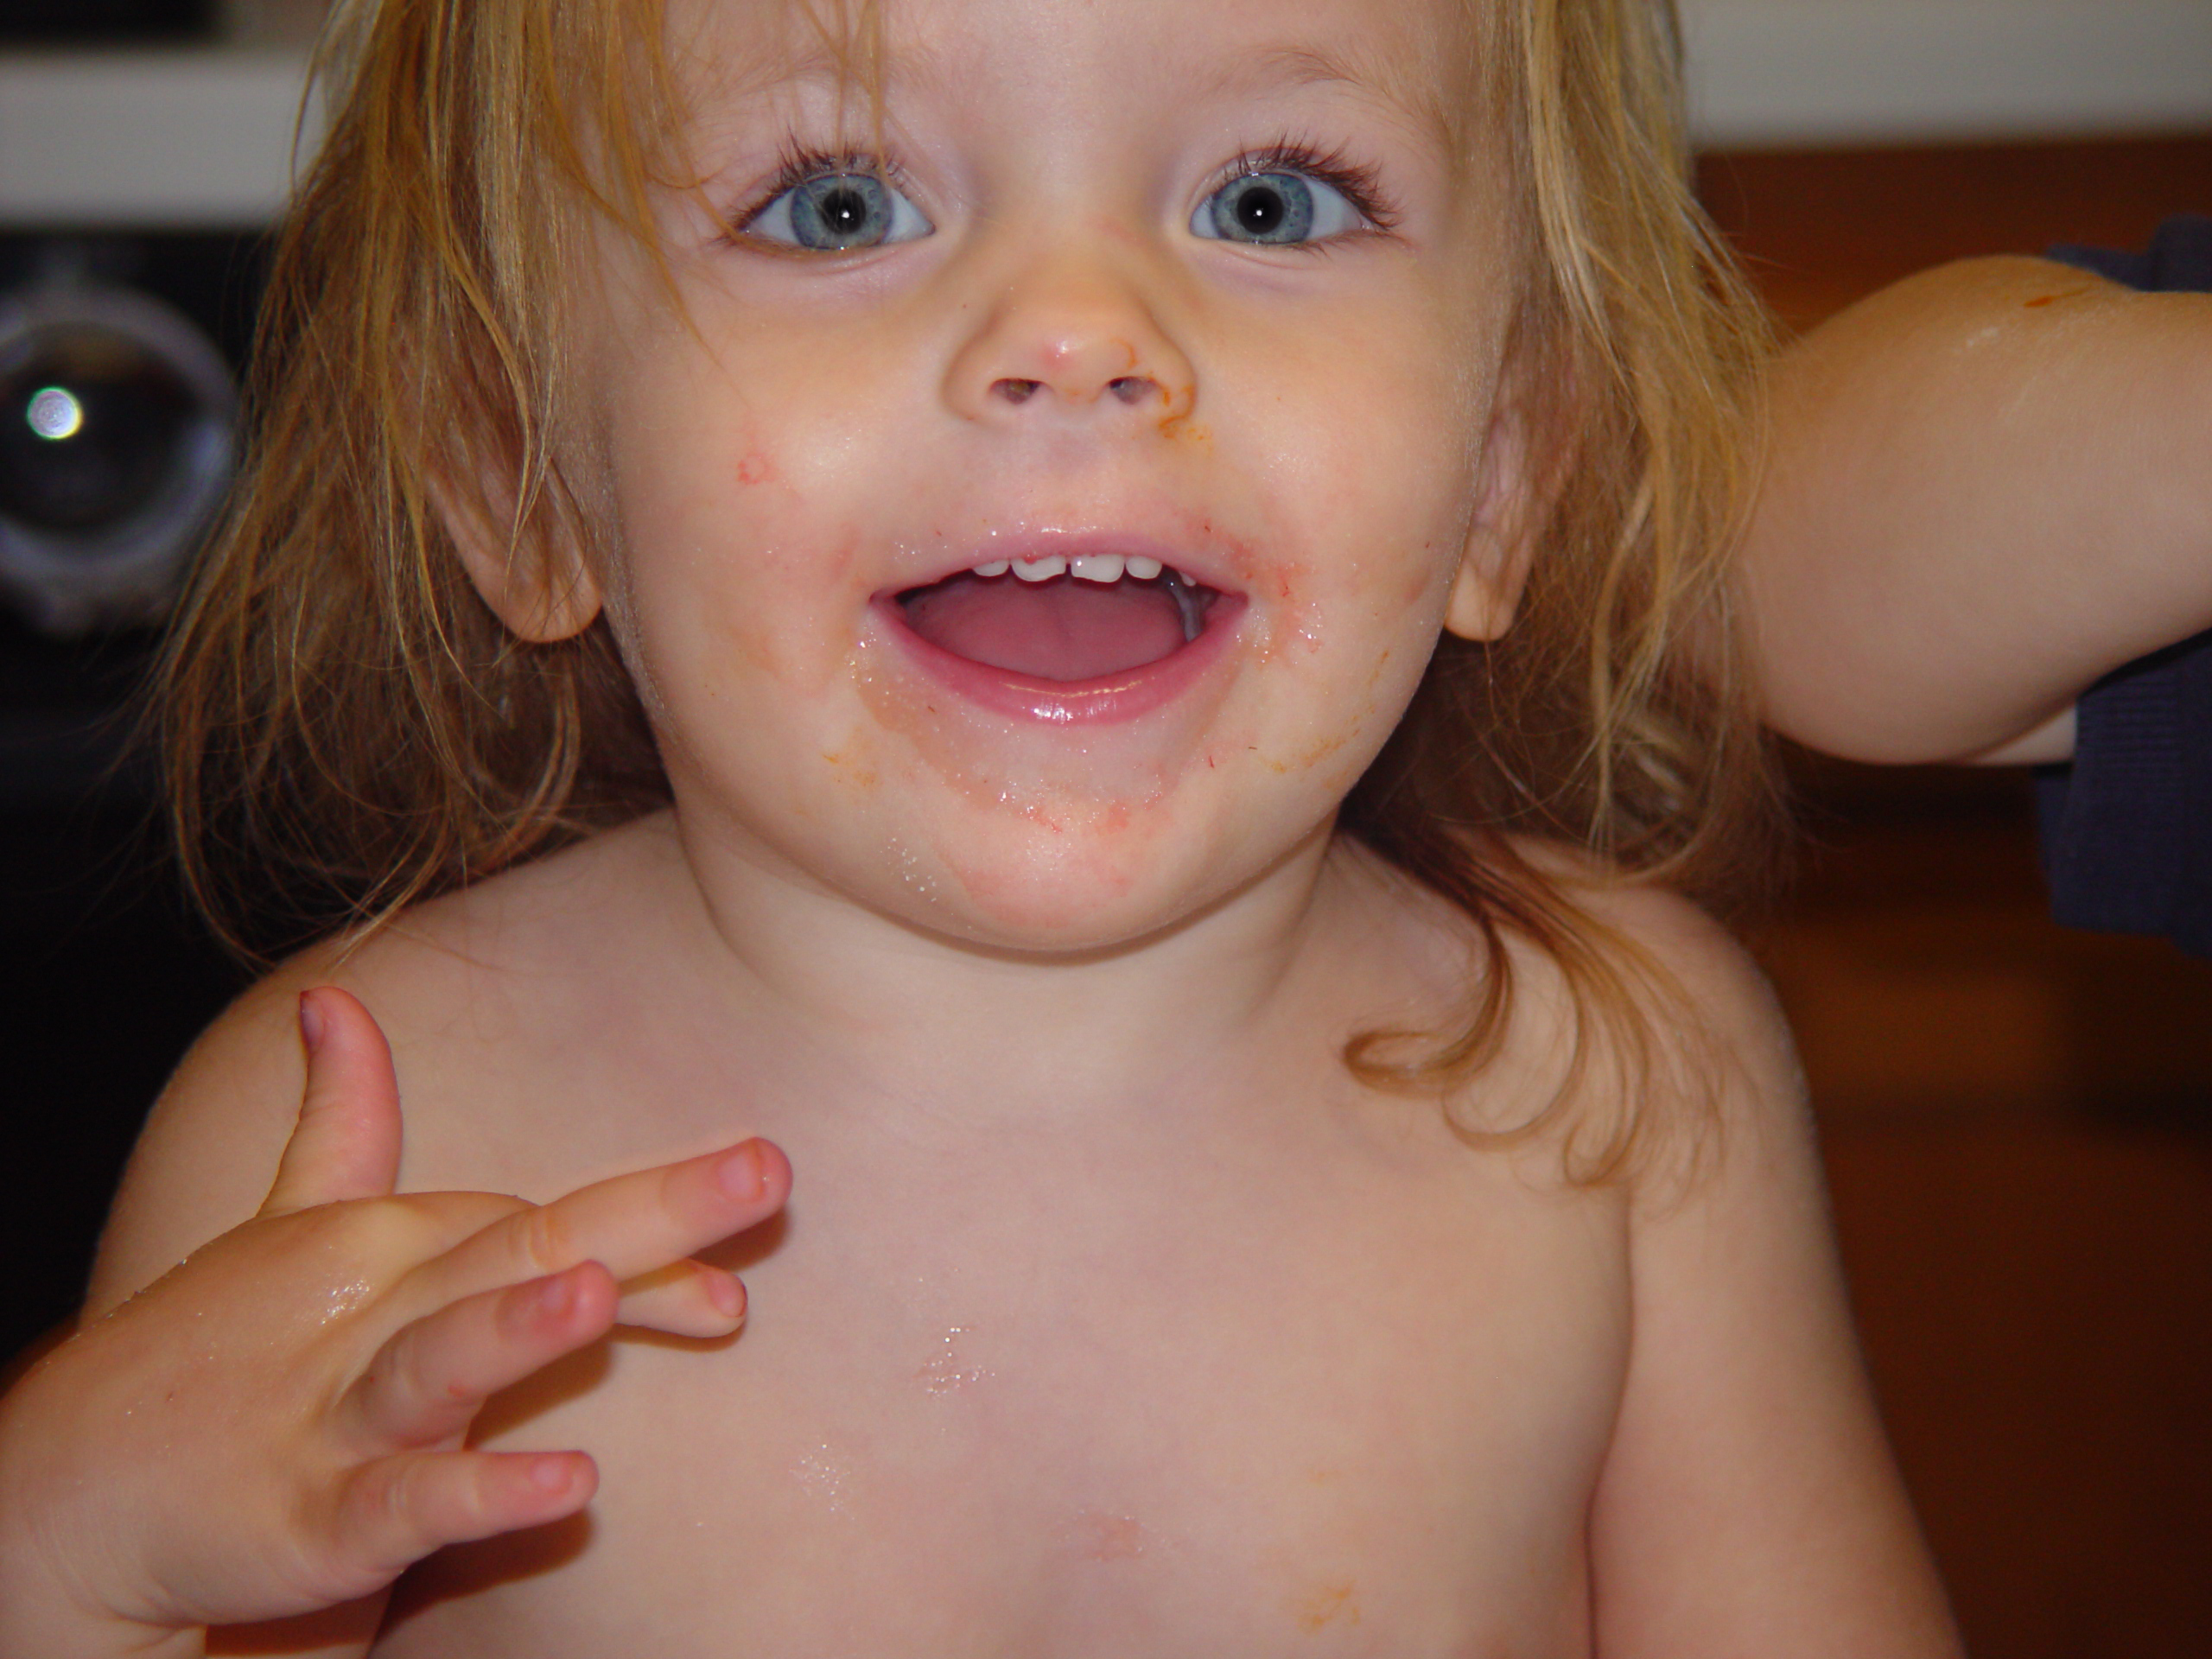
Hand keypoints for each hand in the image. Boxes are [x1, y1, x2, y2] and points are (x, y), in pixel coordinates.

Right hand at [0, 986, 789, 1656]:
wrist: (68, 1492)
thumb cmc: (219, 1352)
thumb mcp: (291, 1229)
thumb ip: (341, 1124)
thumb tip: (334, 998)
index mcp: (390, 1241)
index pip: (547, 1217)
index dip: (662, 1218)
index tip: (764, 1199)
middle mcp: (372, 1308)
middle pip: (523, 1246)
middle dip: (650, 1213)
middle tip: (767, 1171)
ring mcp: (335, 1411)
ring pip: (444, 1355)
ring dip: (523, 1325)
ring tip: (602, 1292)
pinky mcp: (306, 1518)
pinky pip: (408, 1502)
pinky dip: (482, 1488)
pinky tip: (571, 1482)